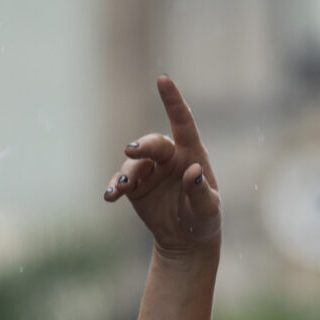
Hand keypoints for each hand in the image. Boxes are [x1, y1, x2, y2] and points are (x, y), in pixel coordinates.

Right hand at [103, 76, 220, 256]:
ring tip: (122, 187)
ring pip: (134, 163)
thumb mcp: (209, 208)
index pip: (183, 123)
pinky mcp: (135, 186)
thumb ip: (201, 190)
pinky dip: (115, 186)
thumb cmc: (203, 218)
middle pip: (154, 144)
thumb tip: (193, 171)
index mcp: (191, 153)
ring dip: (126, 173)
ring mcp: (150, 170)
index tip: (162, 80)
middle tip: (132, 152)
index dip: (173, 101)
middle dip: (143, 146)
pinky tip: (110, 196)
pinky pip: (122, 181)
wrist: (186, 238)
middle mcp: (169, 157)